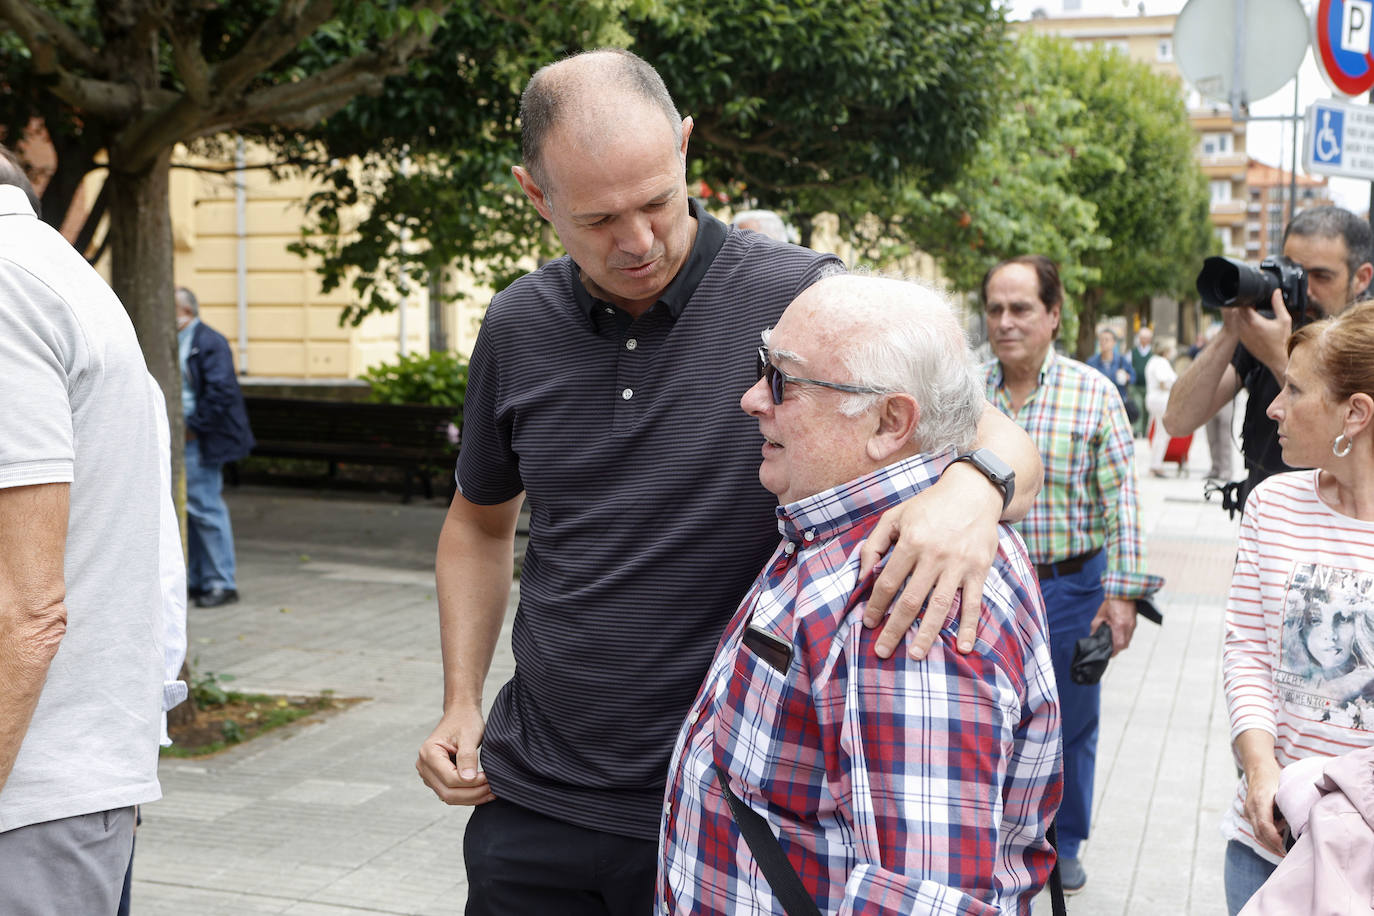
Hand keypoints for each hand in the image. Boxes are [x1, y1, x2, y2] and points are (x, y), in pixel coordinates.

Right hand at [416, 704, 494, 805]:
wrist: (460, 715)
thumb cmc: (465, 721)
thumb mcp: (469, 735)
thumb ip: (467, 757)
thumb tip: (468, 779)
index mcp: (429, 753)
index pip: (449, 778)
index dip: (471, 783)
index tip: (489, 778)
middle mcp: (424, 766)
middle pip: (447, 792)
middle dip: (472, 794)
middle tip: (493, 789)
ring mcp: (428, 774)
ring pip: (448, 796)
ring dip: (471, 798)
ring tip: (491, 792)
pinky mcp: (436, 779)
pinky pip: (450, 793)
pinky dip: (467, 795)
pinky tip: (483, 791)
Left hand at [858, 465, 999, 658]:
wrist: (973, 491)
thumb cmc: (929, 505)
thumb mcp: (894, 516)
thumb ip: (874, 544)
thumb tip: (863, 575)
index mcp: (911, 541)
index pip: (888, 581)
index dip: (876, 605)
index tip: (868, 623)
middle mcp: (934, 555)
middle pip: (911, 600)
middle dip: (895, 628)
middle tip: (883, 652)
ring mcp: (958, 564)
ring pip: (939, 605)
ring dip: (927, 633)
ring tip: (916, 655)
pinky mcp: (979, 569)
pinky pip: (973, 602)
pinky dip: (969, 626)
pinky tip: (963, 647)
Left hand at [1088, 597, 1136, 655]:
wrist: (1123, 592)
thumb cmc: (1111, 602)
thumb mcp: (1100, 615)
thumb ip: (1096, 627)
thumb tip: (1092, 636)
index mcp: (1119, 625)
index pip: (1118, 644)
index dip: (1113, 651)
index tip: (1107, 653)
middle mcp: (1128, 627)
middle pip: (1124, 645)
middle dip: (1116, 649)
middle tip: (1108, 649)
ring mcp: (1133, 625)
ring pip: (1128, 641)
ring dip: (1120, 644)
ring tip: (1112, 643)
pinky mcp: (1134, 623)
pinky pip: (1129, 635)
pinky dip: (1123, 638)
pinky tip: (1117, 636)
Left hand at [1230, 290, 1292, 381]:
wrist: (1278, 359)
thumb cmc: (1283, 340)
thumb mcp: (1284, 320)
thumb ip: (1278, 305)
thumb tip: (1276, 292)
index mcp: (1254, 322)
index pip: (1243, 306)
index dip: (1247, 301)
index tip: (1254, 299)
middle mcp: (1245, 329)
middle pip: (1238, 312)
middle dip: (1244, 307)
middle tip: (1254, 306)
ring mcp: (1242, 336)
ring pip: (1237, 320)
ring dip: (1243, 316)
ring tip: (1254, 314)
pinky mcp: (1243, 341)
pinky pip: (1238, 329)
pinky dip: (1243, 324)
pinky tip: (1253, 324)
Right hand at [1241, 756, 1285, 856]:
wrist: (1258, 769)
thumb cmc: (1275, 779)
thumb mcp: (1286, 790)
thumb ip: (1291, 807)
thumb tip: (1305, 825)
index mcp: (1260, 800)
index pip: (1264, 825)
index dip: (1274, 839)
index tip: (1284, 848)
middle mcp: (1251, 807)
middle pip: (1259, 833)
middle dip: (1273, 845)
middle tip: (1287, 854)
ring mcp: (1248, 811)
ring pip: (1257, 833)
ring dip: (1270, 842)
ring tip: (1284, 848)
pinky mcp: (1249, 814)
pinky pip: (1257, 829)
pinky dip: (1267, 836)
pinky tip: (1279, 838)